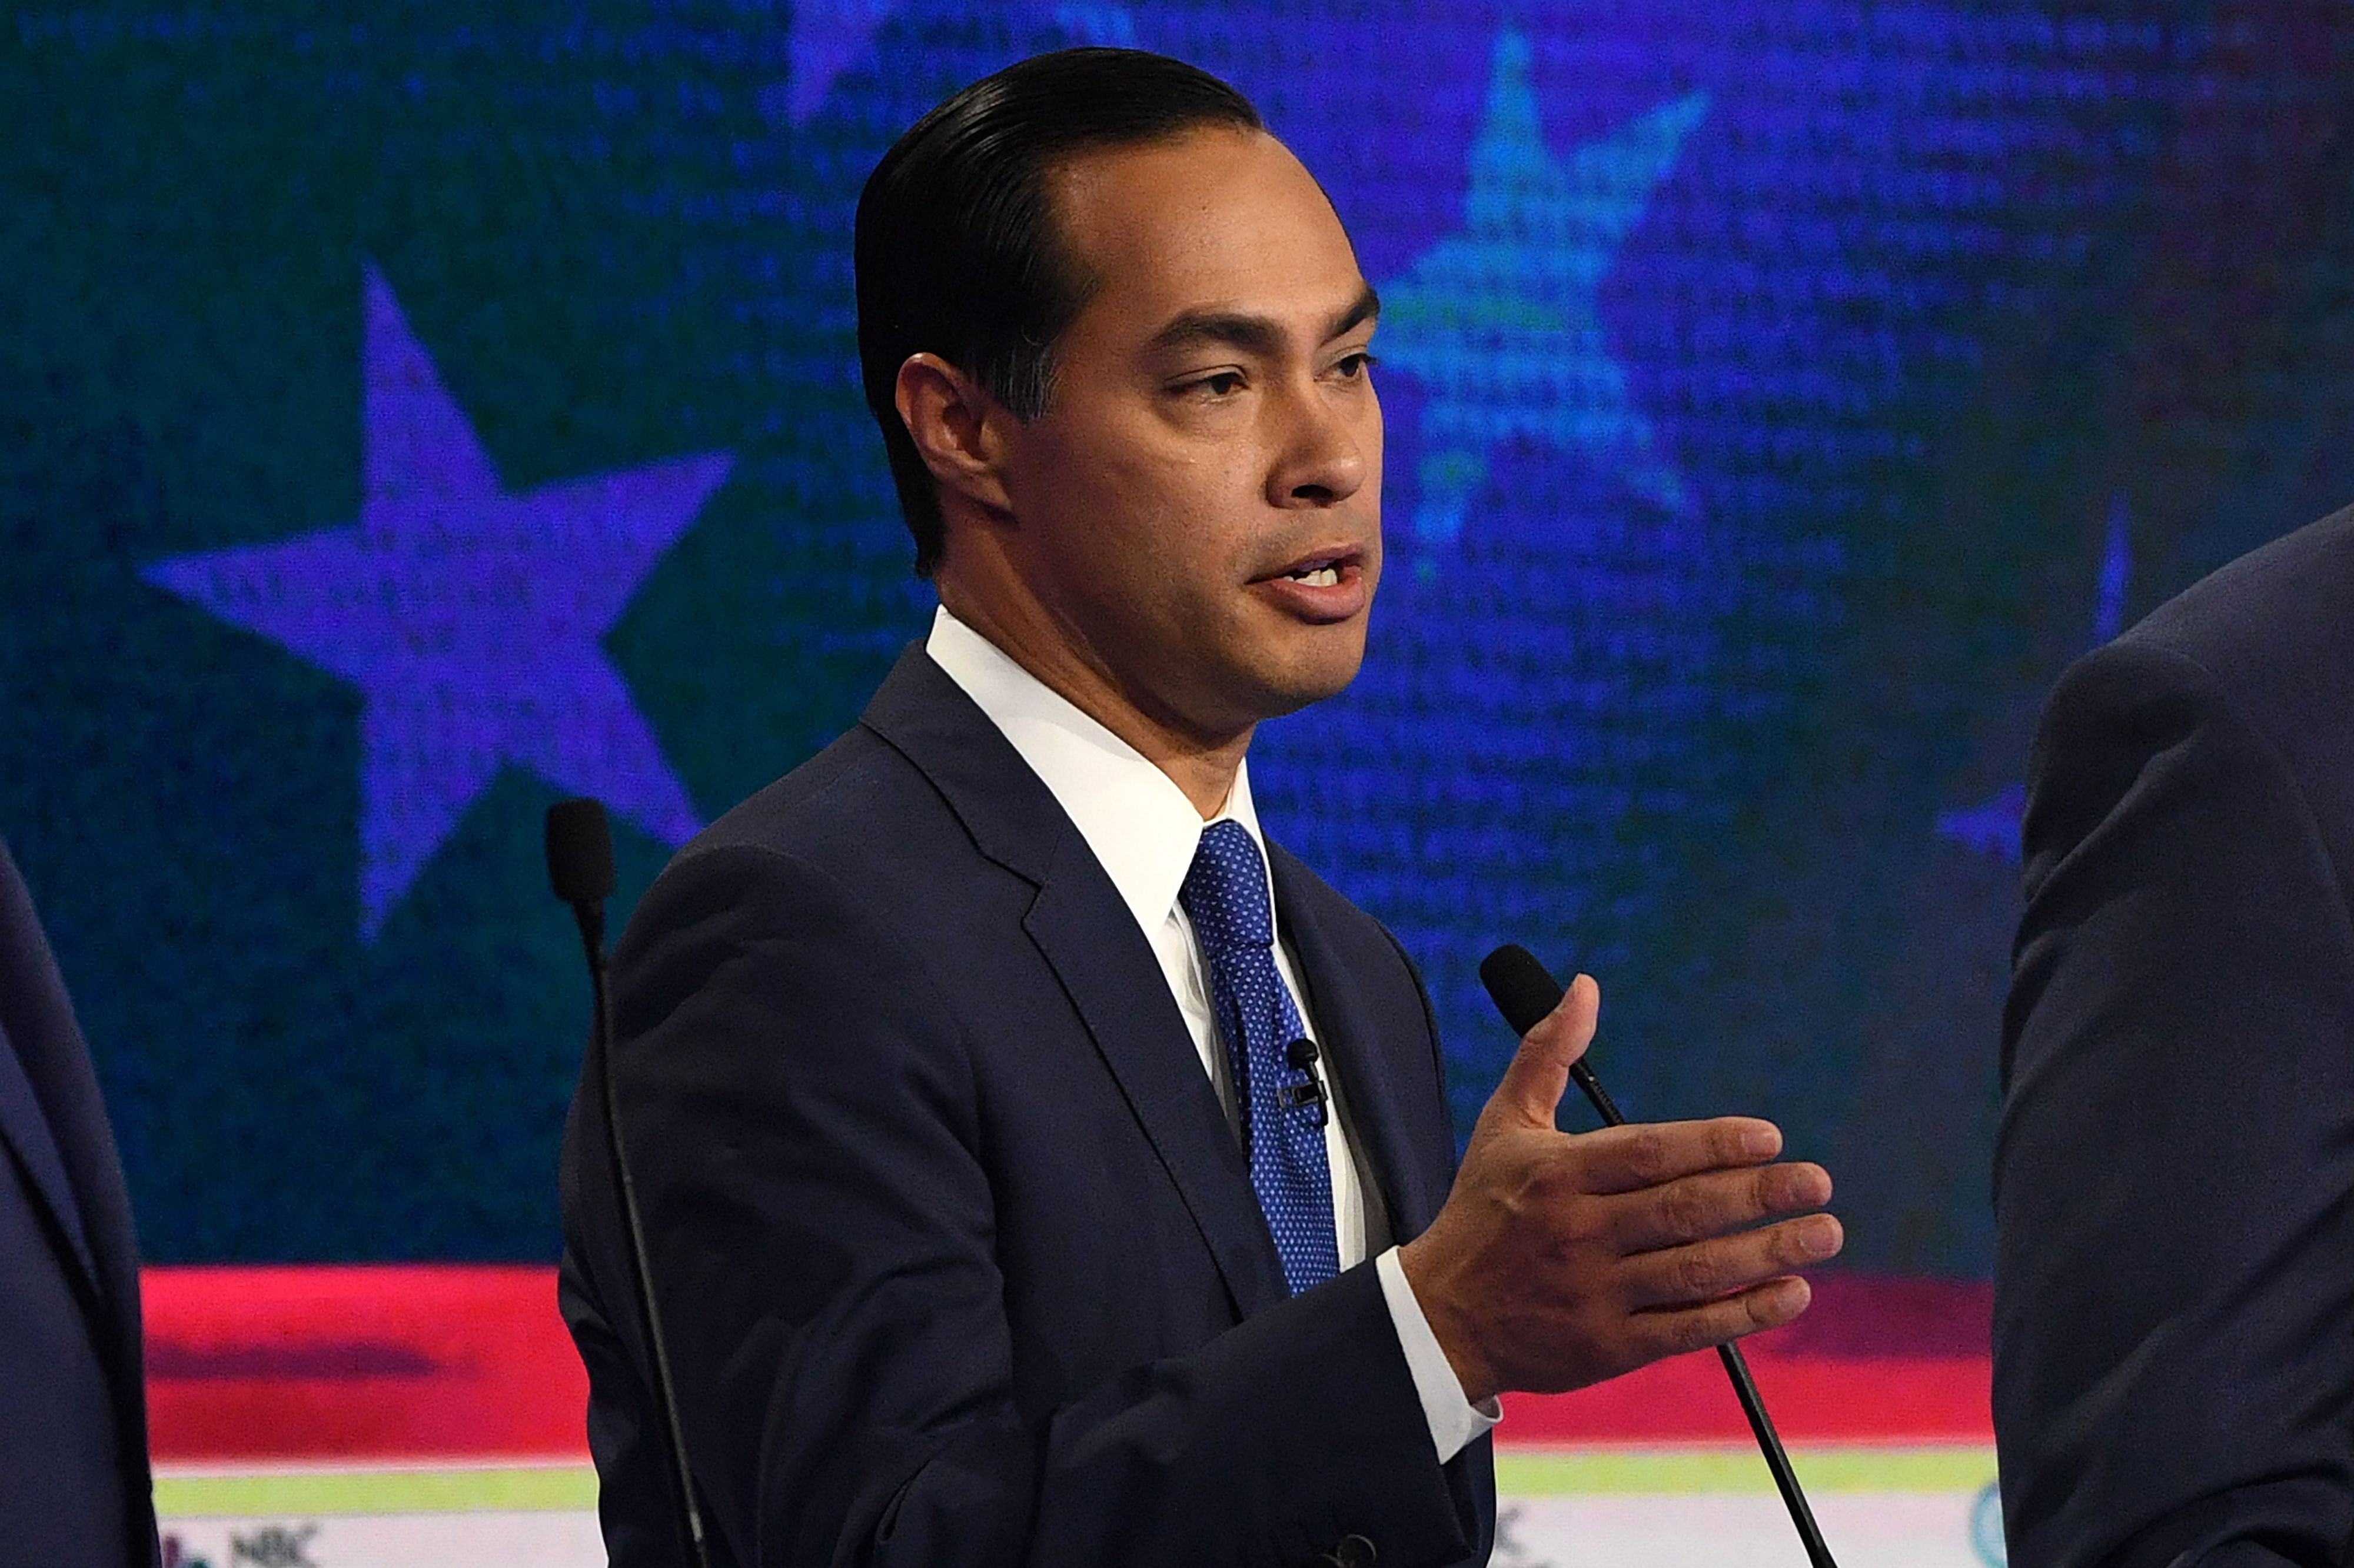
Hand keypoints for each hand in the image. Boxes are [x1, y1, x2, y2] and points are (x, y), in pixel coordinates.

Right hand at [1397, 975, 1839, 1405]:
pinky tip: (1792, 1292)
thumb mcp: (1504, 1124)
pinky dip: (1745, 1313)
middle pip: (1682, 1211)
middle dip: (1757, 1196)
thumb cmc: (1484, 1209)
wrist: (1442, 1318)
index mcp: (1556, 1174)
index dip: (1712, 1145)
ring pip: (1695, 1271)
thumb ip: (1548, 1053)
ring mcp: (1595, 1294)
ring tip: (1822, 1233)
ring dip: (1766, 1252)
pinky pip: (1689, 1328)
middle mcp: (1578, 1233)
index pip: (1648, 1153)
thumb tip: (1587, 985)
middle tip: (1817, 1183)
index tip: (1770, 1138)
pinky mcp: (1609, 1347)